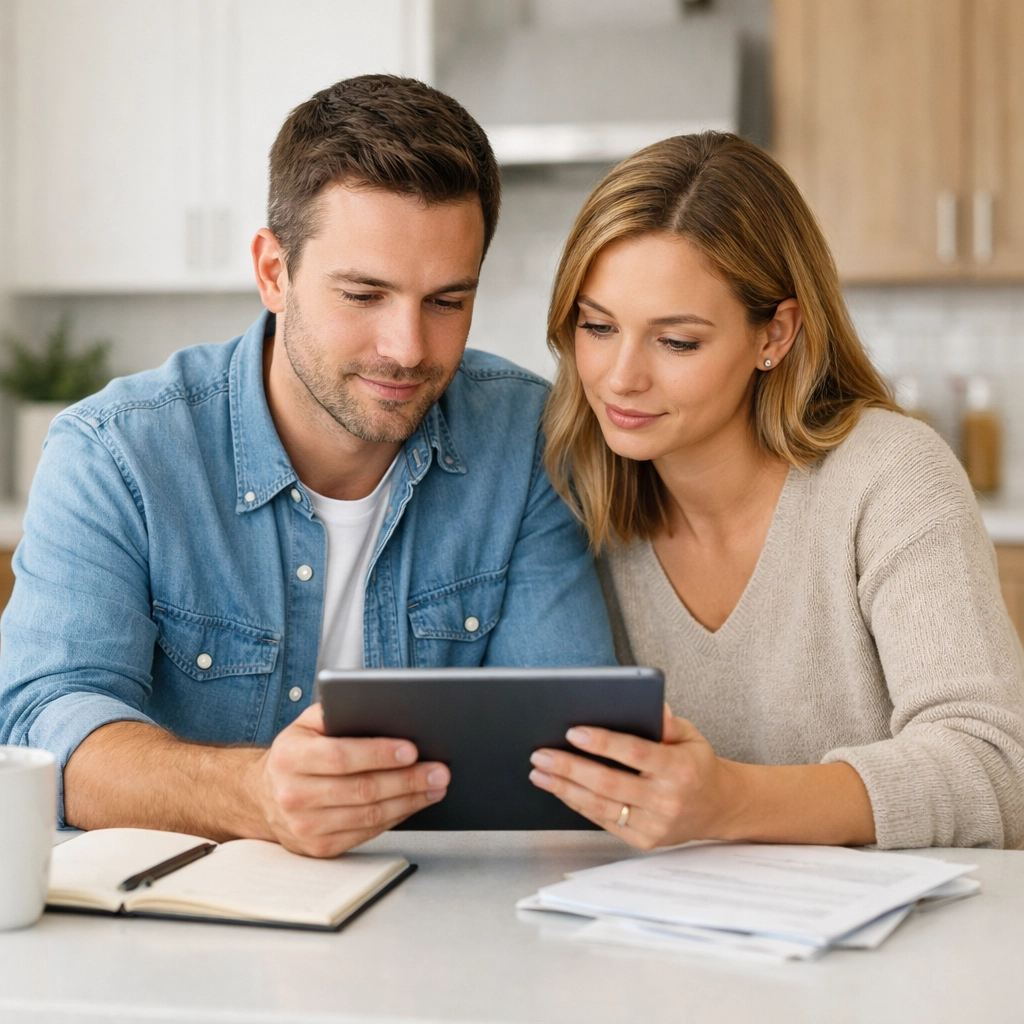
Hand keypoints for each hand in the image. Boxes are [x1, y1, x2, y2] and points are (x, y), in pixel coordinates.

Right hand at [250, 703, 448, 856]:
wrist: (262, 797)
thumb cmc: (295, 754)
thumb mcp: (305, 724)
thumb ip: (335, 712)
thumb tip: (378, 708)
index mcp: (291, 757)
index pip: (341, 756)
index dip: (379, 754)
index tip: (411, 749)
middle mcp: (295, 794)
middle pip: (362, 789)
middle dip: (407, 780)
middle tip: (438, 771)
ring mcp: (306, 826)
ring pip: (369, 815)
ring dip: (409, 801)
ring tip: (435, 787)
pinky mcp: (320, 847)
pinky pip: (367, 832)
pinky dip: (396, 818)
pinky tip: (414, 804)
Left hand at [528, 705, 738, 849]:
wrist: (717, 808)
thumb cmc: (696, 764)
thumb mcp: (690, 736)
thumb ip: (668, 723)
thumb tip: (651, 705)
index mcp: (678, 769)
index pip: (634, 753)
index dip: (602, 743)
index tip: (573, 732)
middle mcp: (666, 800)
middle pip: (608, 783)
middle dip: (569, 767)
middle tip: (540, 754)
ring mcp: (655, 825)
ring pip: (600, 806)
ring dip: (564, 788)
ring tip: (539, 772)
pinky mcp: (643, 841)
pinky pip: (603, 821)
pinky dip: (578, 804)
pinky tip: (559, 789)